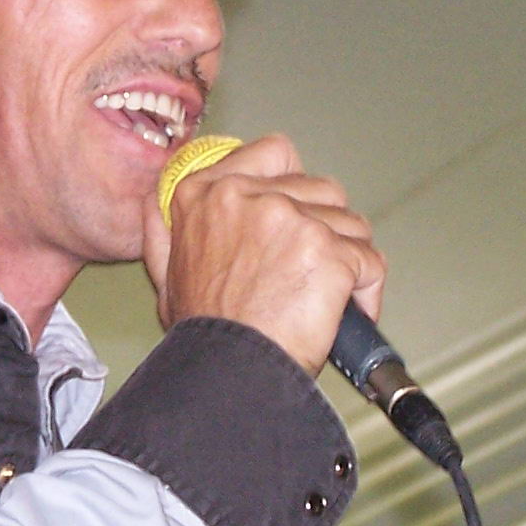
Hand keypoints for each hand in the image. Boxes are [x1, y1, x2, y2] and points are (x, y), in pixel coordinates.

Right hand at [142, 133, 385, 373]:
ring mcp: (292, 219)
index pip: (274, 152)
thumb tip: (155, 206)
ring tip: (325, 297)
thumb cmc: (203, 334)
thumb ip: (164, 233)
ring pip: (351, 224)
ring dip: (348, 259)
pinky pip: (370, 262)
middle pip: (322, 190)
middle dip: (325, 229)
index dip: (294, 182)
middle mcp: (249, 196)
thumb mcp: (164, 275)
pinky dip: (367, 291)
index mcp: (206, 193)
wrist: (228, 372)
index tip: (297, 211)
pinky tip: (346, 313)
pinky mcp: (328, 250)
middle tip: (308, 272)